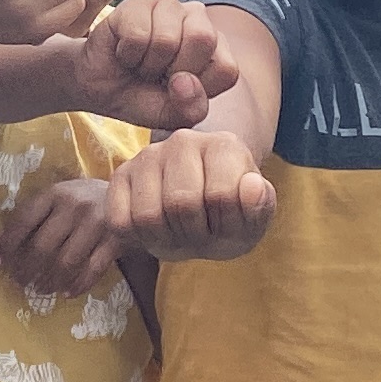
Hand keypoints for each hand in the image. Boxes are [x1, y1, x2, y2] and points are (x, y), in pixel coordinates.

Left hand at [0, 175, 124, 298]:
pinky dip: (77, 285)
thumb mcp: (55, 201)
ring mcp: (97, 224)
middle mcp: (75, 206)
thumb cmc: (83, 201)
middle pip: (43, 246)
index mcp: (55, 193)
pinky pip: (92, 270)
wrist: (132, 194)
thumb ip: (27, 221)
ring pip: (66, 262)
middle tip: (20, 282)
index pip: (24, 220)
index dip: (8, 245)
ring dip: (49, 281)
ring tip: (40, 289)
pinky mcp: (116, 241)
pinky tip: (66, 292)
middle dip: (26, 269)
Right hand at [69, 0, 234, 132]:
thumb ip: (191, 108)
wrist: (98, 87)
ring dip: (147, 64)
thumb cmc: (142, 98)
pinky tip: (125, 52)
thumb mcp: (171, 116)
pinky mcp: (136, 3)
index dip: (197, 89)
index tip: (177, 90)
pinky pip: (138, 35)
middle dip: (174, 71)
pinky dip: (127, 54)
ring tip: (141, 63)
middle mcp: (197, 18)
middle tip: (158, 75)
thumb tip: (183, 81)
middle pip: (203, 40)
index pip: (226, 69)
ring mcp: (168, 5)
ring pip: (167, 39)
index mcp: (217, 46)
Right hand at [107, 128, 277, 261]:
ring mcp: (148, 156)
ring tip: (179, 235)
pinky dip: (138, 239)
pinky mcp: (121, 176)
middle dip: (194, 235)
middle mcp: (183, 141)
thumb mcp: (253, 220)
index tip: (229, 226)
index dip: (226, 225)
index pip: (222, 194)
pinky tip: (155, 231)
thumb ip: (260, 205)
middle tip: (202, 236)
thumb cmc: (229, 216)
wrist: (200, 212)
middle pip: (181, 204)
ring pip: (147, 215)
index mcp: (224, 145)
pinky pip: (120, 220)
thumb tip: (253, 186)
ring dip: (165, 240)